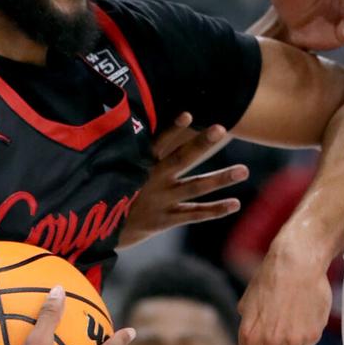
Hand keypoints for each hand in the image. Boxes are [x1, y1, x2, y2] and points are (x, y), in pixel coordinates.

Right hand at [119, 113, 248, 248]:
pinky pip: (194, 214)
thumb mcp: (119, 169)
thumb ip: (138, 151)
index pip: (158, 142)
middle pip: (181, 159)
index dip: (173, 129)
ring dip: (221, 178)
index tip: (189, 114)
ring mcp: (162, 201)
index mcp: (141, 165)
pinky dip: (215, 210)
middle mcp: (153, 181)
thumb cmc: (114, 192)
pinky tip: (236, 203)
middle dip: (201, 144)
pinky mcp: (166, 220)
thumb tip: (142, 124)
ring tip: (244, 170)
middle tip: (221, 129)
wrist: (99, 230)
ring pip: (196, 187)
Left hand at [237, 234, 331, 344]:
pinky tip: (299, 320)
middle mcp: (271, 342)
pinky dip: (301, 341)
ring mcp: (294, 340)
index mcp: (250, 336)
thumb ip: (247, 328)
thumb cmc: (268, 280)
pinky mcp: (313, 335)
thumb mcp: (247, 304)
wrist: (296, 264)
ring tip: (286, 329)